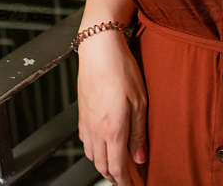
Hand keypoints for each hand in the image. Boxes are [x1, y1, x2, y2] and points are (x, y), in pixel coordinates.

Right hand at [77, 29, 147, 184]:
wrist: (99, 50)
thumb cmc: (121, 71)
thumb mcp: (140, 103)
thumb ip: (139, 133)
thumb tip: (140, 157)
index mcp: (113, 131)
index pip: (118, 168)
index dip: (126, 182)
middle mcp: (96, 131)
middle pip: (103, 166)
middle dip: (114, 178)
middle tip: (126, 181)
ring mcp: (86, 123)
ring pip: (92, 156)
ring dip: (103, 166)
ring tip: (115, 168)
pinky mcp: (82, 114)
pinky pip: (85, 142)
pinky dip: (94, 152)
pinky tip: (101, 147)